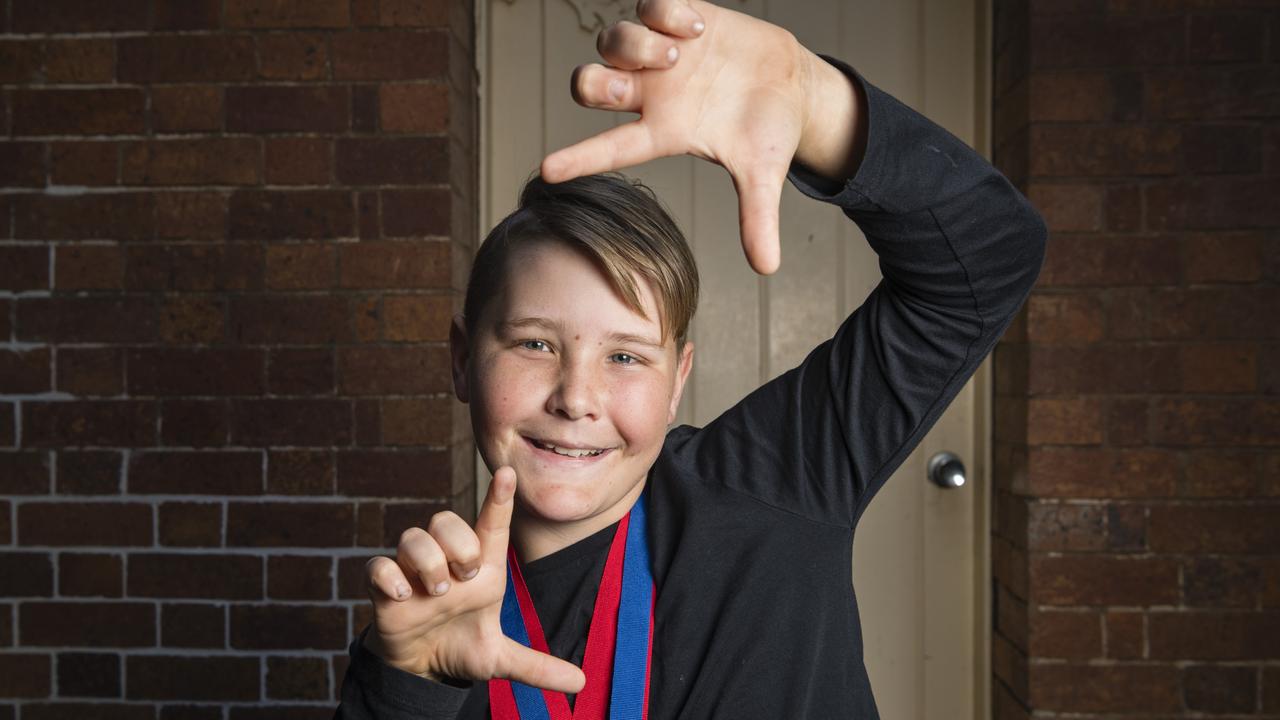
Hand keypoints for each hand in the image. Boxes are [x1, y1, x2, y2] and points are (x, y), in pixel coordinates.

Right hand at [362, 467, 585, 691]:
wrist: (423, 668)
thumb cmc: (462, 646)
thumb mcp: (499, 658)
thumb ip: (537, 666)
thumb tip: (580, 683)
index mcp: (480, 568)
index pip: (490, 523)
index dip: (498, 498)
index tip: (508, 473)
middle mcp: (447, 560)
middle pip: (445, 519)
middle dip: (457, 543)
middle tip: (464, 577)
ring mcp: (413, 570)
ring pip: (413, 536)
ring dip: (428, 563)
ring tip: (436, 594)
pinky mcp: (384, 586)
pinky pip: (378, 564)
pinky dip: (389, 576)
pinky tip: (402, 596)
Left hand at [541, 0, 854, 274]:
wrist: (791, 83)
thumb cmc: (768, 131)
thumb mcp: (763, 173)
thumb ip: (758, 217)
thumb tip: (767, 268)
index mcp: (663, 131)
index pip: (610, 149)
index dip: (578, 159)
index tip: (546, 172)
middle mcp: (650, 92)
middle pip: (589, 86)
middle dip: (597, 83)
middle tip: (635, 85)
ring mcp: (660, 53)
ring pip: (612, 40)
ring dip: (636, 45)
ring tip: (680, 51)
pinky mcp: (680, 17)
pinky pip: (650, 3)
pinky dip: (664, 10)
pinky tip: (696, 26)